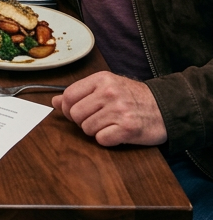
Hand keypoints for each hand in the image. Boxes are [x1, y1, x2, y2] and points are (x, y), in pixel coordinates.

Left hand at [51, 72, 166, 146]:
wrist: (166, 108)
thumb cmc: (134, 97)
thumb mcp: (107, 87)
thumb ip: (80, 93)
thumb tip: (54, 102)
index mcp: (101, 79)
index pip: (68, 95)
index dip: (67, 108)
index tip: (75, 112)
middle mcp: (109, 92)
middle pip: (75, 114)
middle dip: (82, 121)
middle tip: (98, 119)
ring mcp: (119, 110)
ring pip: (86, 129)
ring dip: (96, 131)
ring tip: (110, 124)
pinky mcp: (128, 128)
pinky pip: (101, 140)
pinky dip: (107, 140)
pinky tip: (117, 133)